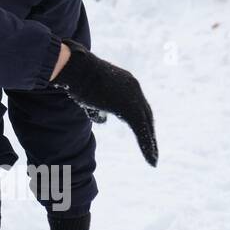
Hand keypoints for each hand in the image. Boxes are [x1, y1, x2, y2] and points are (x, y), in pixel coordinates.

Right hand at [50, 38, 156, 165]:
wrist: (76, 69)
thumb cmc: (77, 79)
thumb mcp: (90, 96)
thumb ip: (98, 108)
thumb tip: (103, 120)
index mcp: (126, 82)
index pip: (138, 104)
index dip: (141, 120)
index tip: (143, 133)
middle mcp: (134, 87)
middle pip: (146, 114)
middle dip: (149, 132)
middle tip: (152, 149)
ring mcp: (134, 96)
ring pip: (146, 124)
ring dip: (150, 143)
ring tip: (153, 159)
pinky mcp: (130, 108)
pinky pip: (142, 130)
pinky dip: (147, 146)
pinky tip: (150, 160)